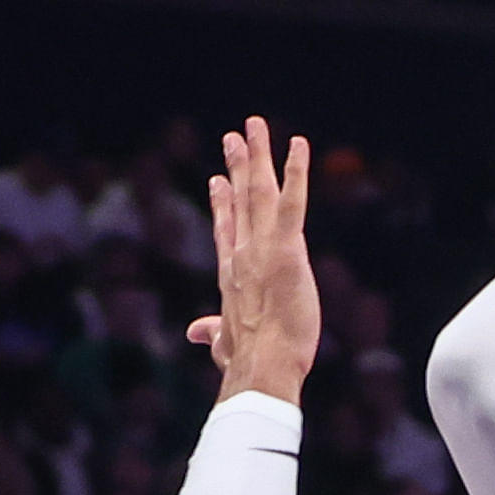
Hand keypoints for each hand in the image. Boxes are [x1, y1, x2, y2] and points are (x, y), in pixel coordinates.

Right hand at [179, 118, 320, 405]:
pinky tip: (298, 144)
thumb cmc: (248, 363)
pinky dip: (295, 172)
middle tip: (234, 137)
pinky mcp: (286, 250)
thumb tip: (196, 332)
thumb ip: (214, 333)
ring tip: (254, 125)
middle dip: (236, 166)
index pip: (225, 231)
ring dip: (257, 156)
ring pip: (259, 192)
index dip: (222, 204)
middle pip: (239, 201)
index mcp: (231, 275)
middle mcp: (242, 255)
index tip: (218, 181)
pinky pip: (291, 202)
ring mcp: (261, 249)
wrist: (262, 368)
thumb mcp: (226, 344)